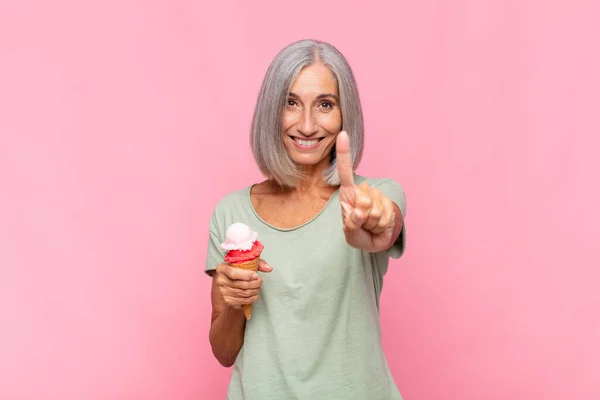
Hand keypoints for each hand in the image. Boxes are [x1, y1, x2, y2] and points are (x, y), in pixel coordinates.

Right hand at [214, 260, 272, 309]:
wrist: (229, 281)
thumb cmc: (239, 270)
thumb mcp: (246, 263)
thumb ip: (258, 264)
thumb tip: (269, 268)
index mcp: (222, 268)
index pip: (233, 273)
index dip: (246, 275)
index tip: (256, 275)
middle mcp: (220, 280)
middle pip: (240, 284)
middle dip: (254, 284)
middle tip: (260, 281)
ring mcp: (223, 291)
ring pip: (243, 293)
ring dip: (254, 291)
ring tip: (258, 287)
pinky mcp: (228, 300)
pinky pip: (242, 300)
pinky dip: (252, 298)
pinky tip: (255, 294)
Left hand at [336, 131, 395, 251]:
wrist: (375, 241)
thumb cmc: (358, 234)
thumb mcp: (350, 233)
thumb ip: (351, 224)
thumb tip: (358, 212)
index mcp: (347, 193)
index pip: (345, 171)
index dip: (343, 153)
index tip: (341, 134)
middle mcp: (362, 191)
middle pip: (363, 199)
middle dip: (362, 217)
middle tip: (361, 224)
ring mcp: (376, 196)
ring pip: (375, 209)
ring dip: (372, 223)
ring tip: (369, 225)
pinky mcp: (388, 202)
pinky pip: (385, 215)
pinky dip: (380, 225)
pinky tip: (378, 226)